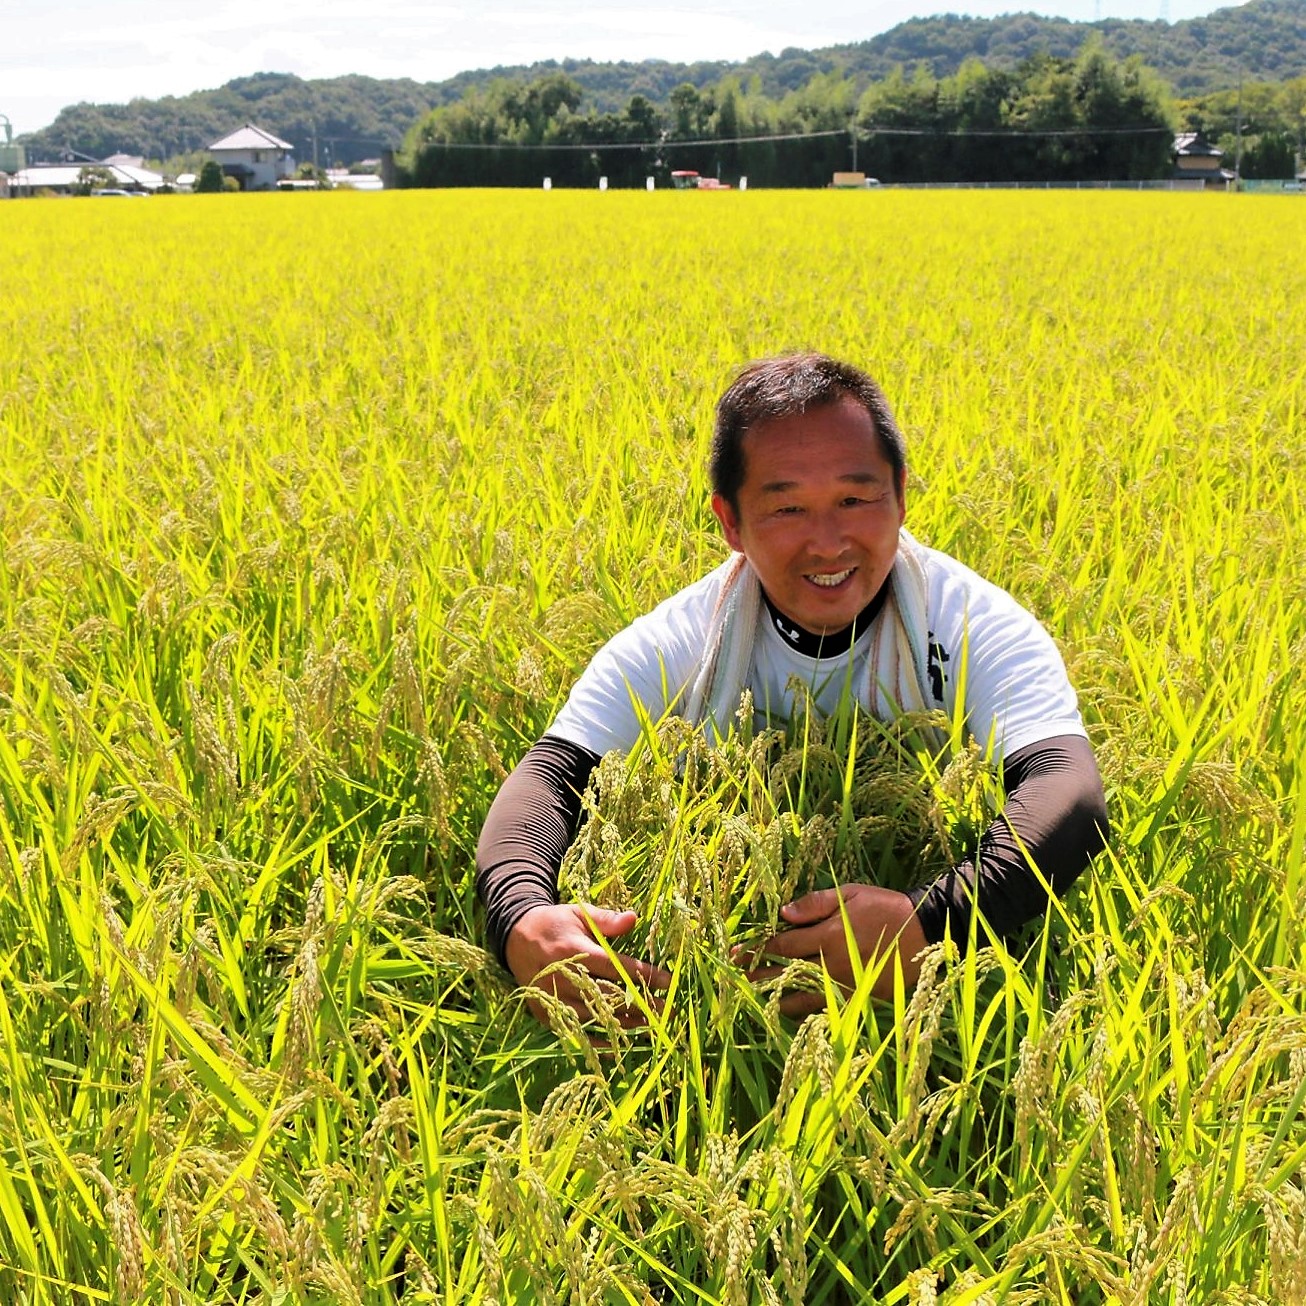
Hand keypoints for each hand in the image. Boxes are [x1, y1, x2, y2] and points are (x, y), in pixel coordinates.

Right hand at [505, 902, 671, 1027]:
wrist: (514, 939)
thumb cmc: (554, 923)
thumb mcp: (579, 913)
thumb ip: (606, 920)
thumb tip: (634, 919)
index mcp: (574, 951)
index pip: (616, 967)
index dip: (644, 976)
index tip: (668, 982)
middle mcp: (563, 978)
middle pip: (609, 997)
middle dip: (641, 1004)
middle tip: (667, 1010)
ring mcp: (553, 999)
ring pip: (595, 1018)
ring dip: (625, 1024)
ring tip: (650, 1026)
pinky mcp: (545, 1014)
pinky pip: (576, 1032)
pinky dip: (598, 1040)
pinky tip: (619, 1044)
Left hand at [741, 884, 925, 1015]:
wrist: (925, 933)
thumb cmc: (884, 908)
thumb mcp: (850, 894)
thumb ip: (815, 903)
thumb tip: (782, 912)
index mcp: (828, 936)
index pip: (782, 946)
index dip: (756, 950)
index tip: (735, 952)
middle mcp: (832, 966)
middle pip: (785, 975)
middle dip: (757, 976)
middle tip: (734, 978)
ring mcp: (846, 987)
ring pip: (801, 1000)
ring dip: (776, 998)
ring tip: (757, 997)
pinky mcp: (859, 1002)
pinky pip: (824, 1011)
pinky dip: (804, 1011)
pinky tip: (791, 1010)